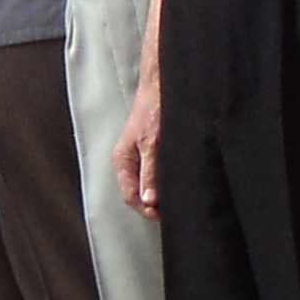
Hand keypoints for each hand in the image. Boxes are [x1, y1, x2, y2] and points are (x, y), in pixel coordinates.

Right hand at [116, 86, 163, 219]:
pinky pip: (156, 173)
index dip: (147, 209)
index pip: (130, 196)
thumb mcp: (153, 143)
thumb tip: (149, 199)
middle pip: (139, 193)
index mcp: (122, 161)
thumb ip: (150, 172)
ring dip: (161, 192)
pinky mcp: (152, 150)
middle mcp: (129, 161)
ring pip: (148, 184)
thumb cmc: (154, 107)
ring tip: (176, 197)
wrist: (161, 84)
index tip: (164, 214)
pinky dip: (165, 180)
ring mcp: (140, 156)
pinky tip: (177, 181)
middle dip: (154, 203)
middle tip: (173, 209)